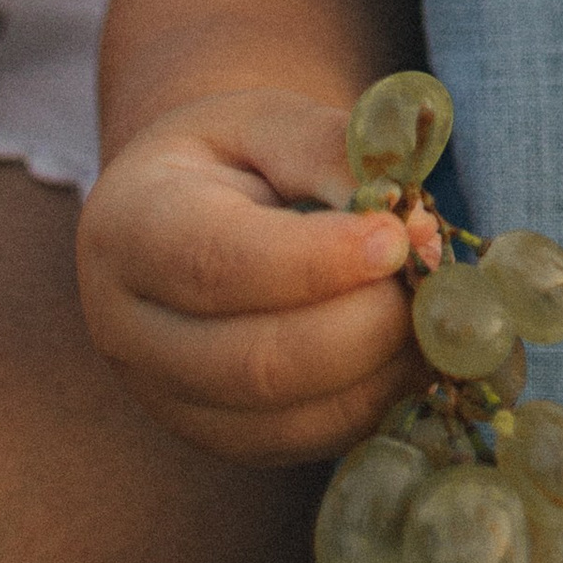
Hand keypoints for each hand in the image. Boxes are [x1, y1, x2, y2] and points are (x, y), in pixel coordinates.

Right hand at [77, 88, 421, 464]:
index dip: (316, 261)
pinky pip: (303, 441)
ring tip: (433, 313)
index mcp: (130, 228)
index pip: (217, 264)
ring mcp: (167, 398)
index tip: (397, 238)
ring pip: (283, 416)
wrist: (181, 211)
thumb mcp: (268, 121)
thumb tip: (412, 226)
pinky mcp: (218, 437)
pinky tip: (411, 351)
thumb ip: (332, 153)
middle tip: (431, 279)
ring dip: (379, 370)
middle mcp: (129, 330)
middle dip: (364, 326)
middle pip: (254, 361)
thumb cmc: (231, 156)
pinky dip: (372, 402)